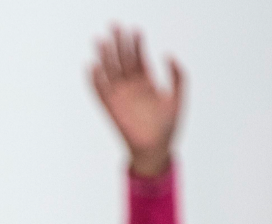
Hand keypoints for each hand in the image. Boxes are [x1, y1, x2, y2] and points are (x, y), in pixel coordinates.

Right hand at [91, 26, 183, 177]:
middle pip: (121, 60)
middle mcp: (131, 88)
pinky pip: (100, 92)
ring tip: (101, 41)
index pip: (138, 58)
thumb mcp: (178, 97)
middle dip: (117, 44)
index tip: (134, 30)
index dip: (136, 44)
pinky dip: (95, 80)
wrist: (156, 148)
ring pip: (110, 72)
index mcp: (146, 83)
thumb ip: (178, 76)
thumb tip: (169, 55)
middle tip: (113, 26)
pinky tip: (93, 66)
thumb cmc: (168, 127)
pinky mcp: (111, 108)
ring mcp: (120, 97)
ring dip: (105, 57)